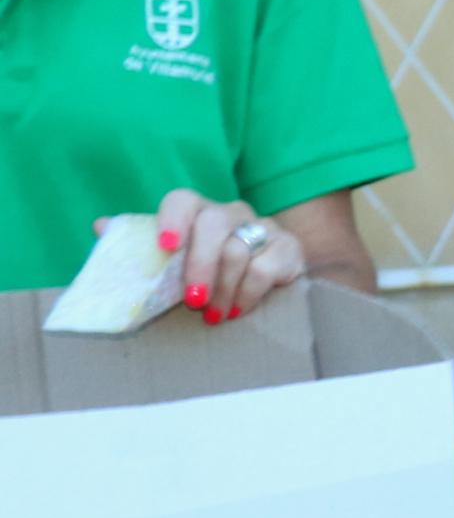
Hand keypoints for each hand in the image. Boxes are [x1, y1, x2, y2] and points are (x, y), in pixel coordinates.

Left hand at [105, 190, 303, 323]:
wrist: (266, 273)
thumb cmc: (206, 267)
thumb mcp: (171, 258)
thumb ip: (138, 244)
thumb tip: (100, 226)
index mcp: (197, 210)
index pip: (183, 201)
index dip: (173, 219)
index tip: (165, 245)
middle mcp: (230, 212)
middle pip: (215, 225)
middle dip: (201, 265)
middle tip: (192, 301)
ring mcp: (262, 227)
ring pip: (240, 251)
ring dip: (223, 289)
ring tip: (213, 316)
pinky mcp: (287, 248)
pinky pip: (266, 268)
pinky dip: (248, 293)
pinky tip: (237, 310)